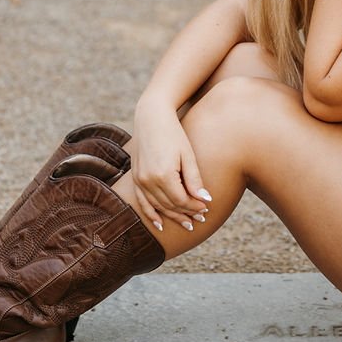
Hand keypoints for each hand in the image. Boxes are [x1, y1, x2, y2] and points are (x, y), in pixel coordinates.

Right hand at [128, 103, 212, 234]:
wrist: (151, 117)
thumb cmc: (173, 133)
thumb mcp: (187, 155)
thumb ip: (194, 179)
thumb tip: (205, 200)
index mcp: (163, 175)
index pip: (181, 200)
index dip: (194, 207)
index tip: (206, 209)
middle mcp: (148, 180)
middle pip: (169, 205)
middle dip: (186, 213)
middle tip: (200, 219)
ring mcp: (139, 180)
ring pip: (157, 206)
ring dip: (172, 216)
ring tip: (187, 223)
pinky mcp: (135, 177)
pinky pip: (142, 202)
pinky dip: (151, 214)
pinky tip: (160, 224)